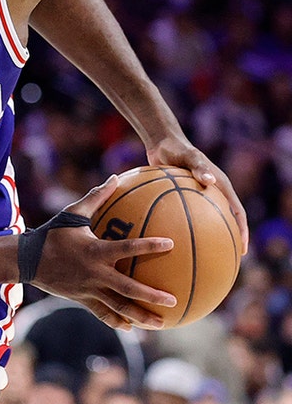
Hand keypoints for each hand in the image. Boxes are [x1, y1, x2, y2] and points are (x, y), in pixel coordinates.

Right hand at [30, 174, 177, 329]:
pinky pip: (103, 313)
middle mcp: (94, 273)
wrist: (26, 260)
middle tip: (173, 301)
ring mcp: (89, 289)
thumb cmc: (53, 234)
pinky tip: (132, 327)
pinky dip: (118, 321)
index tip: (171, 244)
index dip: (148, 245)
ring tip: (161, 323)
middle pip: (127, 288)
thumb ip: (97, 196)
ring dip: (140, 315)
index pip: (127, 248)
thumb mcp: (73, 213)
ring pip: (118, 306)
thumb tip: (115, 177)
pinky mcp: (82, 299)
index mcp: (95, 251)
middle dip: (150, 295)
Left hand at [147, 137, 248, 254]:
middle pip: (223, 222)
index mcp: (220, 187)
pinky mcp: (181, 199)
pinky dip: (178, 228)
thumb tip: (210, 180)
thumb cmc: (177, 148)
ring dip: (203, 238)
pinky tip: (167, 242)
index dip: (242, 231)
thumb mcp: (188, 156)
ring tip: (197, 258)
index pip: (237, 213)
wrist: (161, 143)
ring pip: (203, 223)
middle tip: (224, 260)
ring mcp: (197, 197)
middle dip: (226, 241)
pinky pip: (182, 217)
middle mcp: (211, 194)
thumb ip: (198, 166)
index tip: (242, 249)